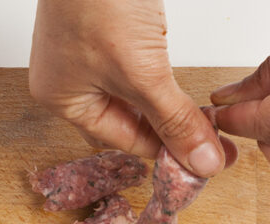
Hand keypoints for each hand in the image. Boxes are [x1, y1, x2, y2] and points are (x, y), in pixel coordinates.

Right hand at [29, 0, 236, 176]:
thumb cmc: (99, 1)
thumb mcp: (142, 74)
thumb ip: (174, 120)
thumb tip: (201, 162)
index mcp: (62, 99)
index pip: (121, 140)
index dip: (164, 152)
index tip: (204, 161)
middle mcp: (68, 81)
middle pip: (125, 122)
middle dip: (166, 132)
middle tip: (207, 143)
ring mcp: (85, 54)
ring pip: (133, 97)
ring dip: (166, 108)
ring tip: (202, 121)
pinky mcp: (105, 32)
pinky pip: (134, 71)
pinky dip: (159, 82)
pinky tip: (181, 89)